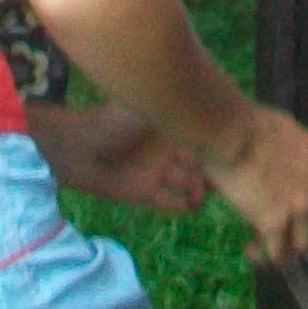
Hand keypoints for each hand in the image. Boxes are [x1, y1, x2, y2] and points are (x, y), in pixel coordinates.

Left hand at [38, 103, 210, 215]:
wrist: (74, 150)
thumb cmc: (110, 123)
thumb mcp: (145, 109)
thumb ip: (175, 109)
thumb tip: (206, 103)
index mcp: (168, 123)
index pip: (201, 133)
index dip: (217, 141)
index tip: (234, 150)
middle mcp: (166, 147)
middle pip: (200, 160)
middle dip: (213, 169)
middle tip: (227, 177)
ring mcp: (156, 171)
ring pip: (189, 182)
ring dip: (199, 189)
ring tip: (203, 193)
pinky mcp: (144, 193)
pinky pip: (171, 202)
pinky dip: (182, 206)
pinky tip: (190, 205)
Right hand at [207, 103, 307, 265]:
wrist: (230, 130)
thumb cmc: (249, 122)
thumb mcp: (291, 129)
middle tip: (291, 237)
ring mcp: (299, 207)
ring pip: (303, 245)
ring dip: (286, 249)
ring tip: (263, 246)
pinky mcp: (275, 221)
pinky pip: (275, 253)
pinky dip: (262, 256)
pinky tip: (250, 251)